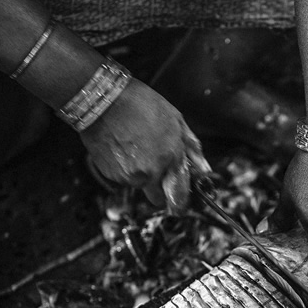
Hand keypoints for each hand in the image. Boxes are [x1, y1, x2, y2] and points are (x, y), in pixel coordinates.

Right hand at [82, 78, 209, 211]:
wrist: (103, 101)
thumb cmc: (140, 105)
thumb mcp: (175, 119)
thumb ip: (192, 148)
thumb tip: (205, 171)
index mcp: (171, 158)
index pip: (180, 195)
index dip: (180, 202)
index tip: (180, 206)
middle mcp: (151, 172)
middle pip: (158, 197)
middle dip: (159, 187)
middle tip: (153, 165)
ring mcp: (130, 176)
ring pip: (140, 185)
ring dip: (140, 174)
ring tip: (135, 146)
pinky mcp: (112, 175)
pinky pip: (123, 178)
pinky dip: (124, 168)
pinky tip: (123, 147)